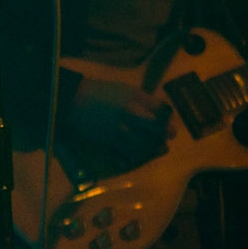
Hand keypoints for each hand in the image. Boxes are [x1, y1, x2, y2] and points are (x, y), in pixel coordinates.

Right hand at [59, 77, 173, 171]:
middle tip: (166, 139)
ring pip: (142, 150)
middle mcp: (128, 123)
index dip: (169, 126)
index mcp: (134, 107)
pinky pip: (125, 157)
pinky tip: (137, 156)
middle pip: (153, 137)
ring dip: (151, 151)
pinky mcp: (108, 144)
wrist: (75, 100)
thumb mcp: (128, 89)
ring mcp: (118, 135)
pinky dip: (133, 159)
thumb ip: (148, 101)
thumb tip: (166, 112)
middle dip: (163, 139)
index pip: (159, 120)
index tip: (172, 128)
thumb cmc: (104, 92)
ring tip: (155, 148)